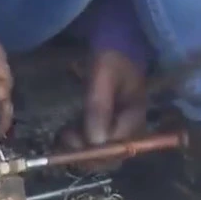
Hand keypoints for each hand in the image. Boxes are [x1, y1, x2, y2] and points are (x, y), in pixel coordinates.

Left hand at [59, 49, 147, 168]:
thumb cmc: (111, 56)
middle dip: (86, 154)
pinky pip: (96, 143)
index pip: (118, 146)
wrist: (117, 42)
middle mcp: (131, 127)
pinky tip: (67, 133)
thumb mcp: (102, 76)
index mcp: (136, 116)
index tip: (72, 137)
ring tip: (63, 135)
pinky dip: (80, 143)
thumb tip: (95, 140)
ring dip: (80, 150)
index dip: (95, 150)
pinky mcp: (109, 124)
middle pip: (111, 157)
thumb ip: (99, 106)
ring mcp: (120, 127)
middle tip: (65, 138)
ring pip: (101, 153)